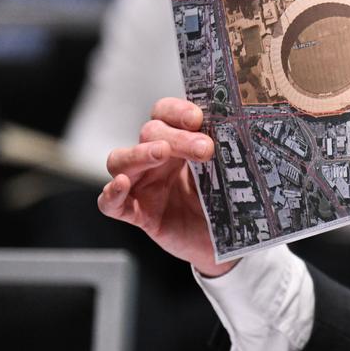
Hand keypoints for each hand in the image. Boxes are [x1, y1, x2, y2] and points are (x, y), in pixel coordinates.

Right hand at [97, 98, 234, 276]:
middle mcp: (156, 160)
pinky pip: (110, 203)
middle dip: (176, 137)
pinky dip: (112, 193)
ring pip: (121, 160)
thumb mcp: (228, 173)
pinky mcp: (137, 213)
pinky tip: (121, 184)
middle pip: (150, 133)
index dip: (177, 111)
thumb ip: (225, 154)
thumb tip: (239, 134)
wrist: (227, 239)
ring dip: (139, 153)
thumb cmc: (225, 201)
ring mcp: (143, 185)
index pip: (165, 114)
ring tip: (161, 152)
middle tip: (205, 148)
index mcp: (178, 142)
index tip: (198, 118)